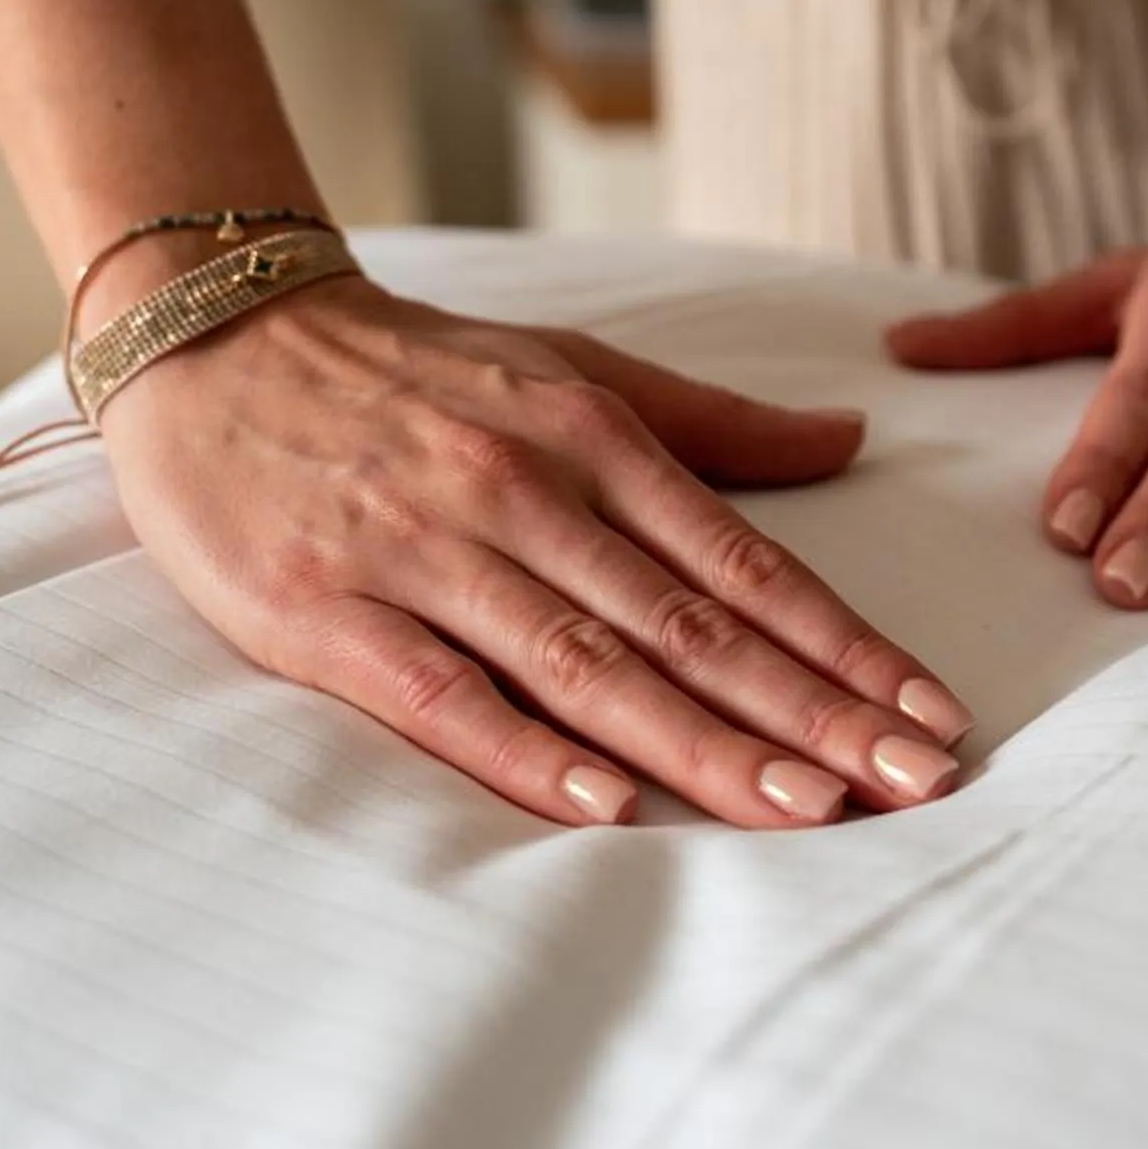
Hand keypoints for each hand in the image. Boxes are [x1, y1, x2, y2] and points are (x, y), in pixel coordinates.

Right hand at [97, 273, 975, 828]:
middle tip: (914, 783)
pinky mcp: (325, 614)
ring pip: (588, 668)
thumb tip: (851, 433)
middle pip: (690, 627)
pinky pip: (441, 696)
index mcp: (591, 441)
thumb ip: (710, 423)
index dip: (846, 646)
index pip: (745, 563)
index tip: (933, 715)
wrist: (214, 339)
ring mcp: (425, 558)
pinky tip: (607, 809)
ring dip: (704, 744)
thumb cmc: (410, 371)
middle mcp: (524, 498)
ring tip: (808, 807)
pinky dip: (525, 754)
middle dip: (812, 713)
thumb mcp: (569, 369)